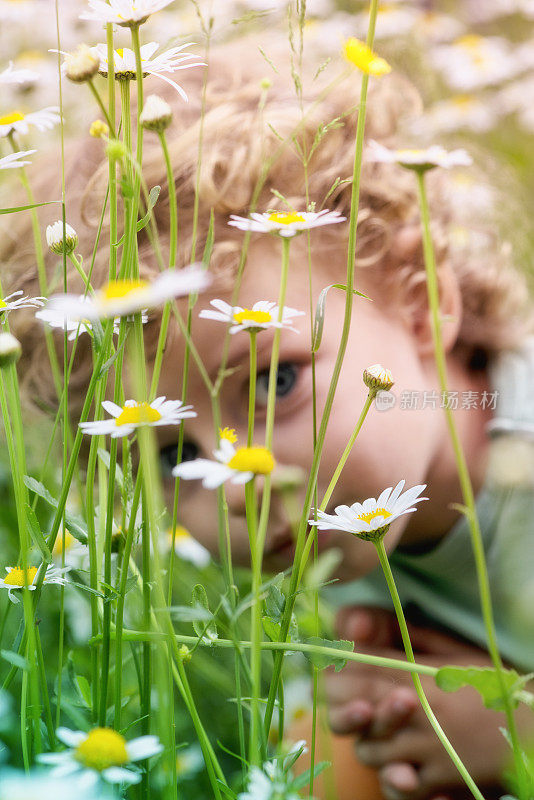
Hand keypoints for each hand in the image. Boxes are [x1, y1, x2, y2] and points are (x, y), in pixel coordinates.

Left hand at [327, 606, 516, 799]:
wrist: (533, 731)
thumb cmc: (487, 684)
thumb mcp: (447, 648)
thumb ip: (400, 631)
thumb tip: (353, 621)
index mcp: (417, 671)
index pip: (353, 669)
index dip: (337, 670)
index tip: (339, 668)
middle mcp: (417, 708)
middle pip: (349, 709)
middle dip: (344, 705)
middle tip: (357, 702)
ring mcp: (426, 746)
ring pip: (367, 750)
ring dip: (369, 741)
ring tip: (385, 732)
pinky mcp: (438, 779)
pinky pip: (396, 785)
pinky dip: (393, 778)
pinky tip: (401, 767)